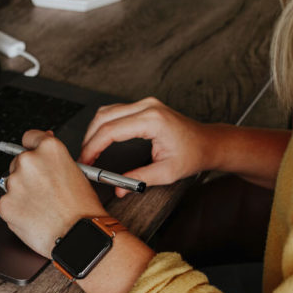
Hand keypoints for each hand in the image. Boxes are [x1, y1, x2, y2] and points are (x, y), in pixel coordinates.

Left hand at [0, 130, 107, 257]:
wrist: (78, 236)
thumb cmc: (83, 209)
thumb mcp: (77, 172)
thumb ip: (55, 157)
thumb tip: (44, 141)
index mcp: (49, 149)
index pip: (29, 137)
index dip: (33, 147)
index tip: (34, 154)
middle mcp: (29, 161)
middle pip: (18, 161)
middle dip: (28, 175)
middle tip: (44, 191)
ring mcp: (15, 182)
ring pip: (12, 184)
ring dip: (22, 193)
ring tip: (42, 207)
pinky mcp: (5, 203)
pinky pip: (7, 203)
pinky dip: (17, 210)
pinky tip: (34, 216)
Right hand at [80, 97, 209, 197]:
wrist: (208, 143)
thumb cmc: (193, 154)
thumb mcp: (166, 173)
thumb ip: (139, 180)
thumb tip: (118, 188)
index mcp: (152, 120)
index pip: (111, 130)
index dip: (93, 147)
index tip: (86, 162)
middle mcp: (147, 106)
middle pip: (104, 117)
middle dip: (89, 139)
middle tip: (84, 159)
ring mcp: (145, 104)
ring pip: (107, 111)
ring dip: (94, 131)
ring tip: (90, 151)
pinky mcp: (144, 106)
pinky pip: (116, 111)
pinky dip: (104, 125)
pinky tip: (100, 139)